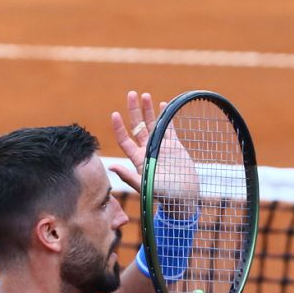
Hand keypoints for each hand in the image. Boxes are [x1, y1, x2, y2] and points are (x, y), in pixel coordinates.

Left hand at [108, 90, 195, 215]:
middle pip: (137, 127)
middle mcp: (147, 151)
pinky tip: (163, 105)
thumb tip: (110, 166)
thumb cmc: (163, 196)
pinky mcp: (174, 147)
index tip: (115, 114)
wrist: (183, 199)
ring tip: (145, 95)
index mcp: (138, 159)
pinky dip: (166, 117)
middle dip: (134, 110)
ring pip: (153, 124)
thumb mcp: (144, 185)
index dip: (119, 128)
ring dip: (148, 110)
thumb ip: (128, 175)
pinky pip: (169, 128)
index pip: (125, 140)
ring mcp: (161, 147)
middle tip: (131, 94)